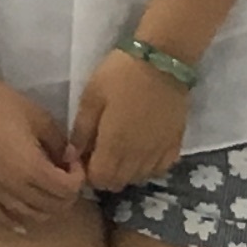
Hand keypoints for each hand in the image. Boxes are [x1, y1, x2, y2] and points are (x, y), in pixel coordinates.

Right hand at [0, 68, 81, 231]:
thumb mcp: (40, 118)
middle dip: (67, 194)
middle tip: (64, 175)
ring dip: (46, 209)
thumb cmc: (1, 103)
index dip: (78, 177)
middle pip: (53, 207)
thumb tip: (69, 159)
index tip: (72, 161)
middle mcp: (14, 187)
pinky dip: (14, 222)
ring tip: (48, 191)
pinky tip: (22, 223)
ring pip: (30, 216)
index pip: (67, 190)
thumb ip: (60, 143)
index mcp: (32, 169)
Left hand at [70, 48, 191, 193]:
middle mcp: (139, 157)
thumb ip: (81, 131)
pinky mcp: (175, 146)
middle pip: (119, 183)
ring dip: (125, 171)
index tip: (84, 157)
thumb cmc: (119, 76)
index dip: (88, 173)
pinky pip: (159, 169)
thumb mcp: (91, 98)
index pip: (100, 180)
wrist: (162, 63)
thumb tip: (71, 156)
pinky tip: (140, 148)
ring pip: (138, 178)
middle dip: (105, 174)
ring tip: (119, 148)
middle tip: (99, 151)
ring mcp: (160, 153)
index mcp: (115, 146)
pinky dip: (147, 166)